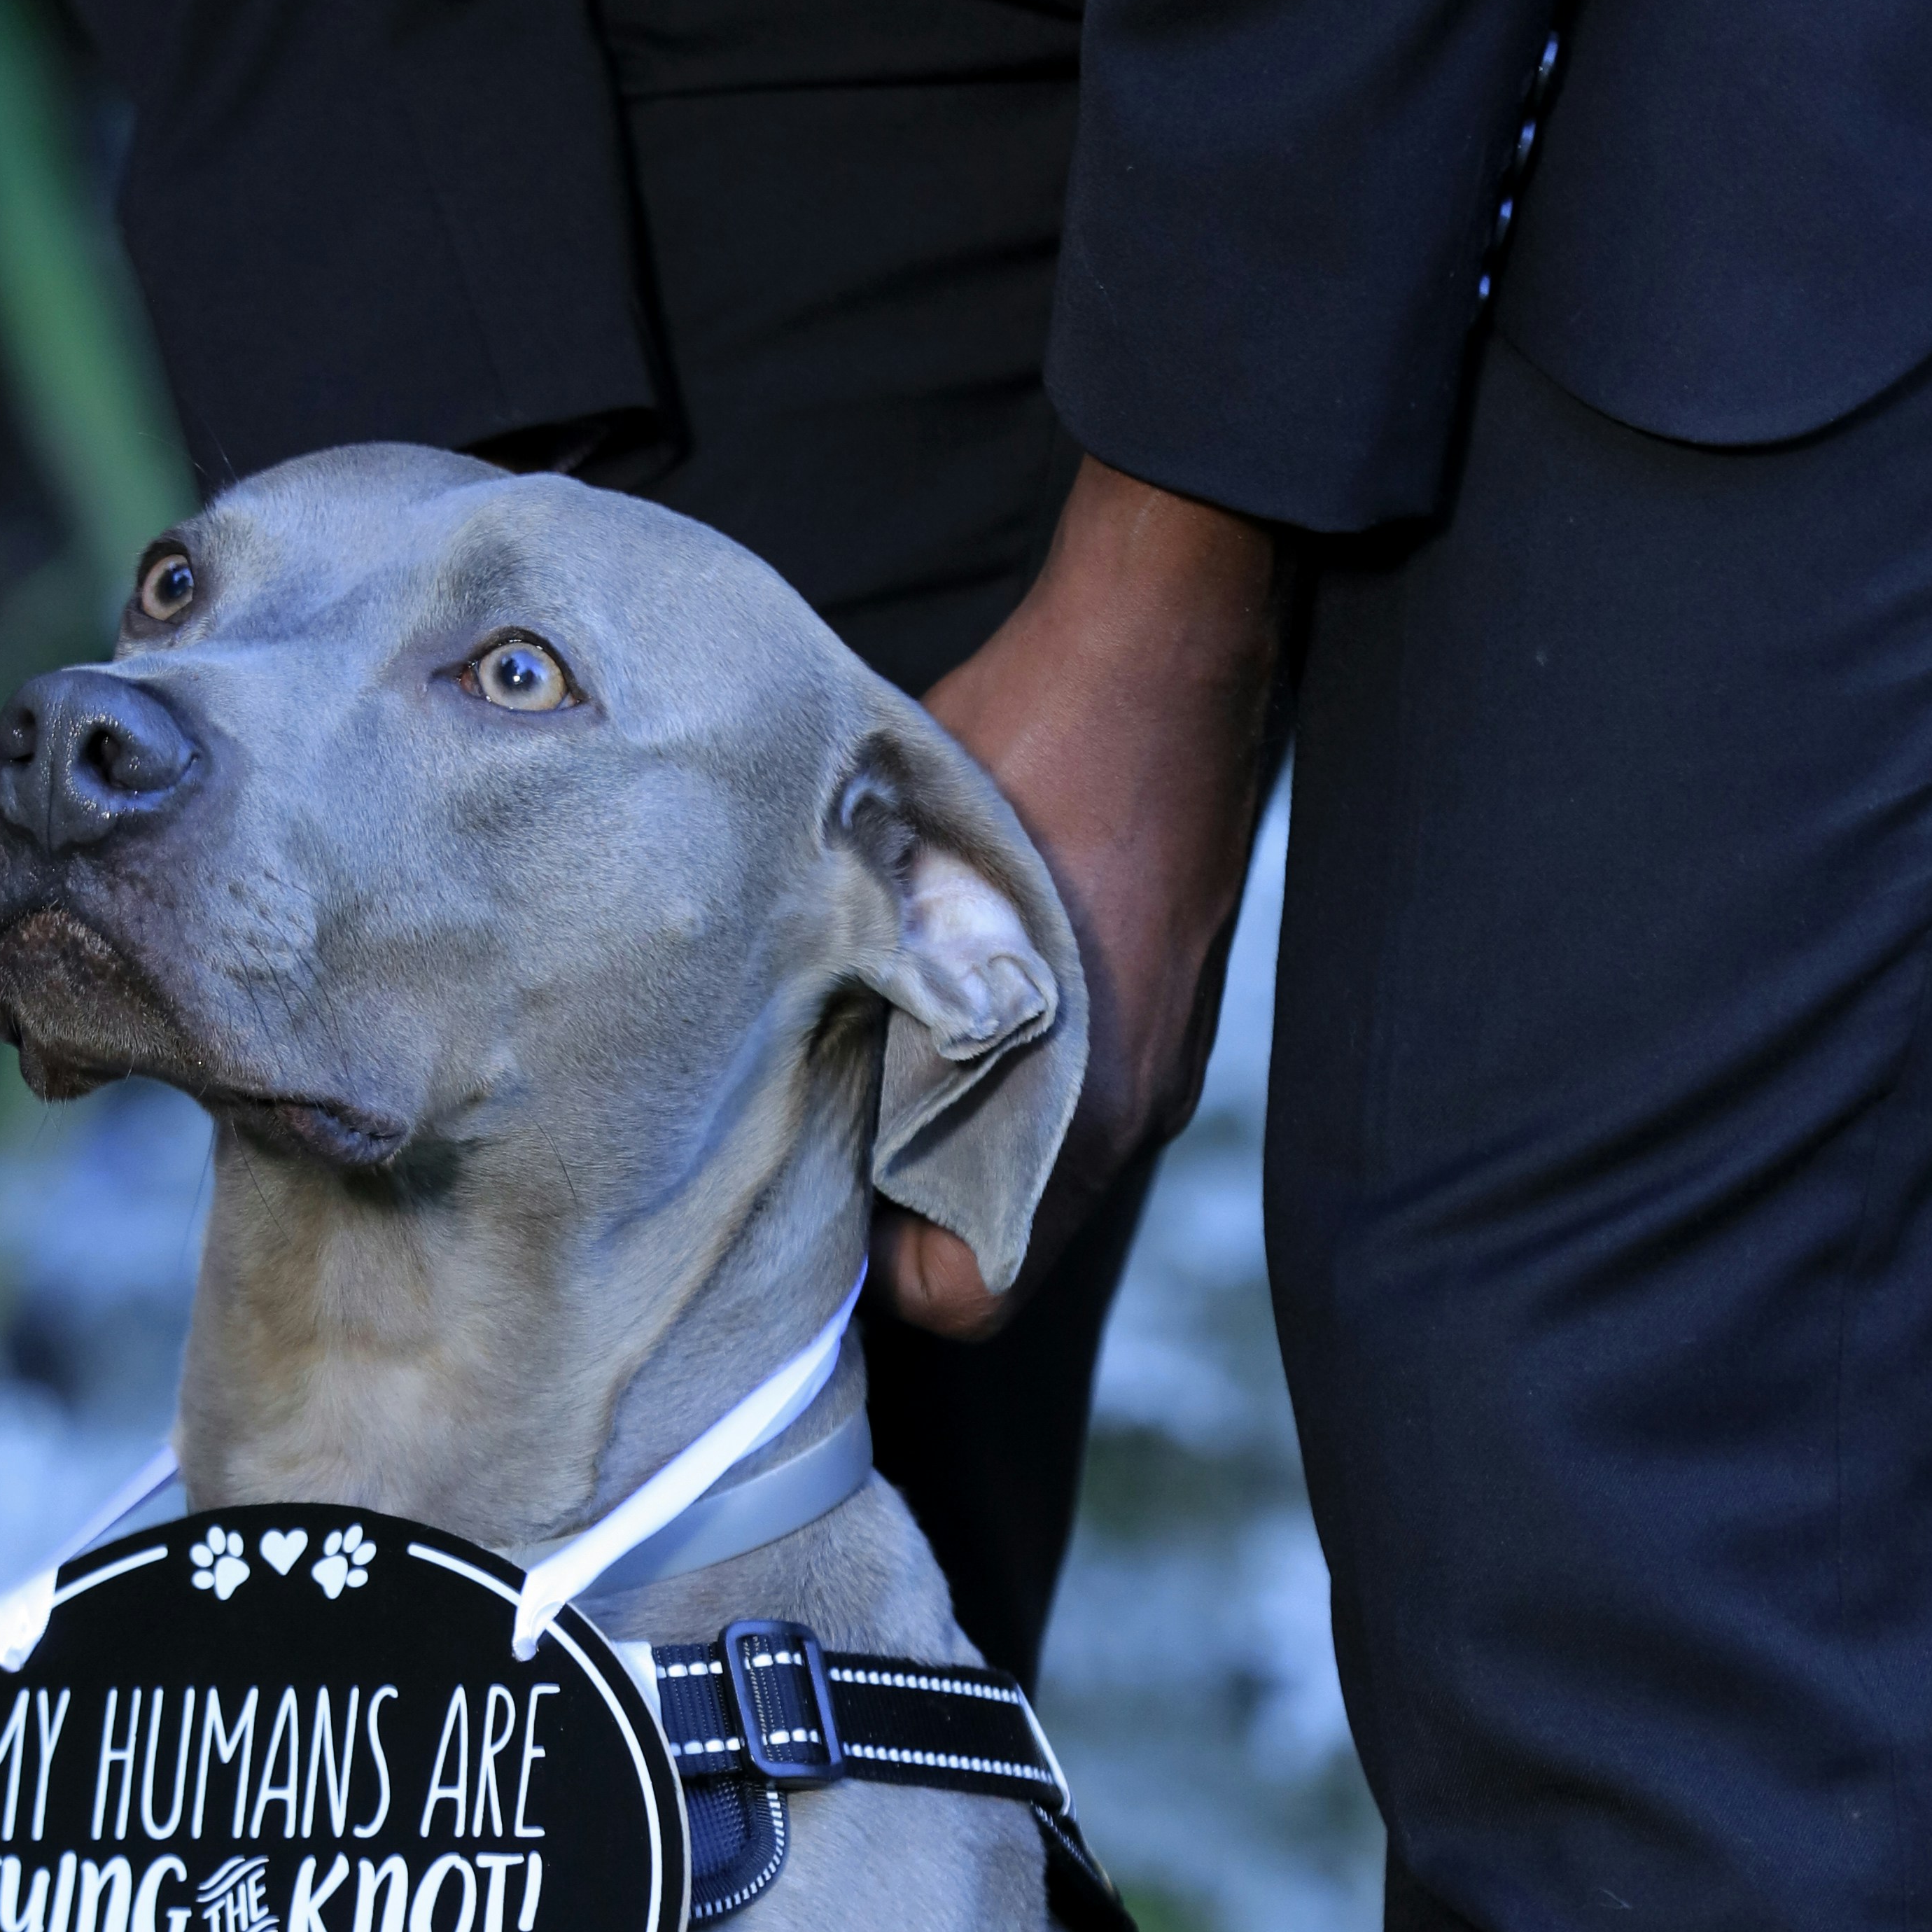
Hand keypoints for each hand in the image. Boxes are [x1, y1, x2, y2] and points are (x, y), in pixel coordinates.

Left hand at [883, 454, 1289, 1337]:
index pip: (969, 1296)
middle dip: (903, 1207)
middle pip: (999, 1238)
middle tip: (816, 1123)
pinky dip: (1000, 1074)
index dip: (879, 1271)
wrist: (1175, 635)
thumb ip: (850, 988)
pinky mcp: (1163, 1004)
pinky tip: (935, 991)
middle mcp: (1130, 1105)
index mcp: (1076, 1102)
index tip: (808, 1197)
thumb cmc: (1036, 739)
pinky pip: (1069, 1091)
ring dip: (949, 1134)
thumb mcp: (905, 873)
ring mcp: (1157, 1056)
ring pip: (1033, 1164)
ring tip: (866, 1052)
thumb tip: (756, 1068)